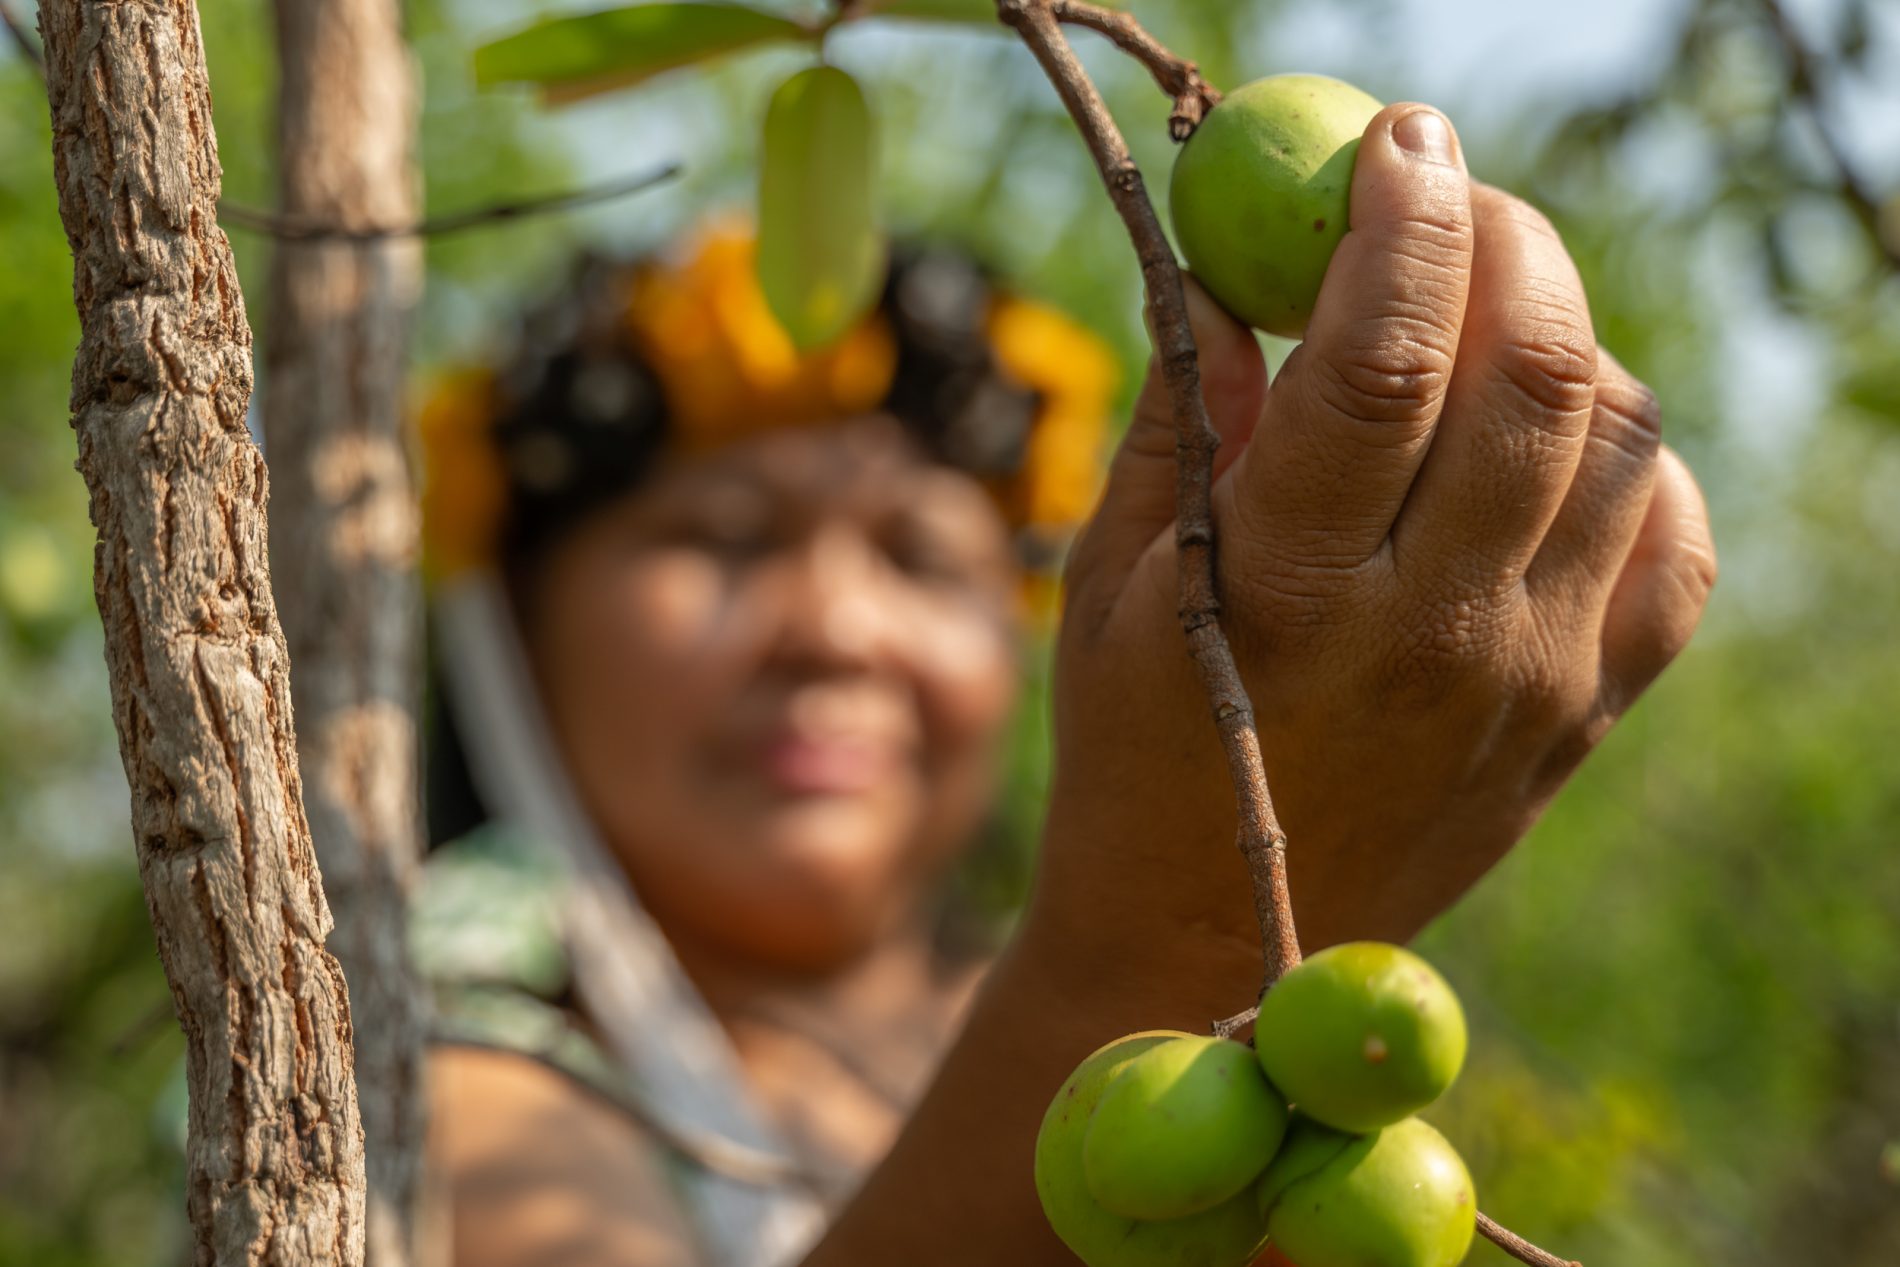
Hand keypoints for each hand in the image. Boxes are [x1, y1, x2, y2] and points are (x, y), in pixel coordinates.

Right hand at [1035, 102, 1716, 990]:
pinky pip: (1668, 537)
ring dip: (1563, 330)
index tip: (1395, 134)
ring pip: (1622, 434)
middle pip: (1537, 370)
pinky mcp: (1586, 711)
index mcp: (1283, 593)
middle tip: (1445, 193)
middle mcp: (1433, 633)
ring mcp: (1531, 677)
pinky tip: (1542, 445)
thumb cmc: (1134, 752)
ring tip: (1481, 321)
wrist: (1207, 941)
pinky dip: (1627, 454)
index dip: (1400, 218)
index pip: (1384, 359)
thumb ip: (1179, 418)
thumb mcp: (1110, 586)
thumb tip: (1225, 271)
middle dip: (1503, 234)